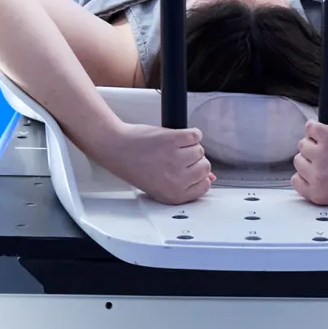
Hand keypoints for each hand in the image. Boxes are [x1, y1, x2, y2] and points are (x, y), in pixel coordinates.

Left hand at [83, 122, 212, 204]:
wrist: (117, 148)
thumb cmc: (134, 166)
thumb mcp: (162, 183)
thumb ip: (186, 184)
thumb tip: (210, 178)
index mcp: (174, 195)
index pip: (204, 187)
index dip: (198, 176)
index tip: (189, 170)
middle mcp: (177, 179)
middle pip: (205, 167)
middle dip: (194, 160)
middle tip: (177, 157)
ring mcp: (176, 159)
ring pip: (200, 150)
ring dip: (189, 146)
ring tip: (170, 148)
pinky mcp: (174, 139)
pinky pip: (195, 135)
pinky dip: (189, 133)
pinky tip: (175, 137)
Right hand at [291, 121, 327, 205]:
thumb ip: (322, 186)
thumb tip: (304, 174)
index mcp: (320, 194)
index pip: (296, 181)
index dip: (307, 172)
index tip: (315, 168)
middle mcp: (318, 177)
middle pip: (298, 160)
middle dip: (313, 156)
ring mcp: (321, 155)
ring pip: (303, 143)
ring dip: (317, 141)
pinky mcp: (326, 136)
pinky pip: (310, 127)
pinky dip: (318, 127)